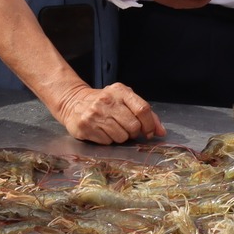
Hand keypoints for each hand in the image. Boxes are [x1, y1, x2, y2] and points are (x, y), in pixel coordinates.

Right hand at [49, 82, 163, 143]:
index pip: (143, 109)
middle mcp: (107, 101)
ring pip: (121, 137)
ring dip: (121, 137)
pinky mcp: (85, 127)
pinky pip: (107, 142)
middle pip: (134, 126)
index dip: (150, 124)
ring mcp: (95, 114)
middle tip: (128, 129)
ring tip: (113, 128)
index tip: (150, 132)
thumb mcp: (124, 99)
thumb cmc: (105, 101)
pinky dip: (108, 140)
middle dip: (134, 132)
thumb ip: (145, 113)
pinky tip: (102, 131)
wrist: (73, 101)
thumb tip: (161, 132)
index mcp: (120, 91)